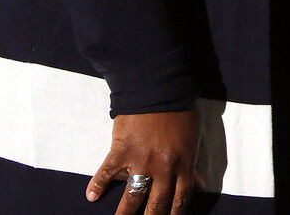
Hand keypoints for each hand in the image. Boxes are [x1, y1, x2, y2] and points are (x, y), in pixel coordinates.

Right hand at [86, 109, 201, 213]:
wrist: (158, 87)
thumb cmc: (179, 110)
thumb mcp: (194, 138)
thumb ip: (193, 164)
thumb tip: (199, 186)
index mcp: (183, 164)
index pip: (180, 200)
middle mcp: (163, 168)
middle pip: (157, 204)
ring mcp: (141, 160)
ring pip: (132, 196)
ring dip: (125, 214)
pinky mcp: (121, 150)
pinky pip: (107, 172)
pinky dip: (97, 184)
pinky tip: (91, 196)